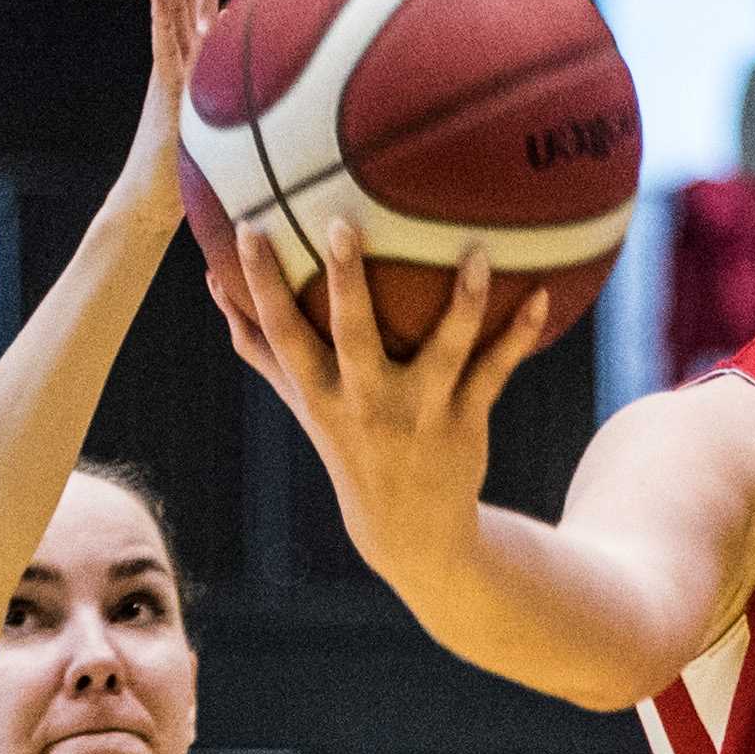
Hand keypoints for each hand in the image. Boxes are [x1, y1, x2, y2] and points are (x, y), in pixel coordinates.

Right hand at [118, 0, 232, 229]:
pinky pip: (162, 46)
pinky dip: (160, 16)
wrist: (158, 196)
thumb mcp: (237, 107)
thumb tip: (277, 53)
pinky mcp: (167, 90)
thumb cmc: (200, 158)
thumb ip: (248, 75)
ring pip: (167, 3)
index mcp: (200, 44)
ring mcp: (171, 64)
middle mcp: (182, 46)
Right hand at [222, 217, 558, 582]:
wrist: (408, 530)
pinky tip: (541, 293)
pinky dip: (519, 335)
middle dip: (344, 283)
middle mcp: (366, 401)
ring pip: (443, 350)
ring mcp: (420, 410)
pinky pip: (496, 371)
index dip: (261, 283)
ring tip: (477, 253)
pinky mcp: (465, 419)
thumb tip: (213, 284)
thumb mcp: (300, 403)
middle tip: (341, 223)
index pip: (282, 332)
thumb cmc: (347, 444)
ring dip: (462, 302)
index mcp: (321, 393)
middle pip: (351, 335)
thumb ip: (259, 346)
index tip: (247, 228)